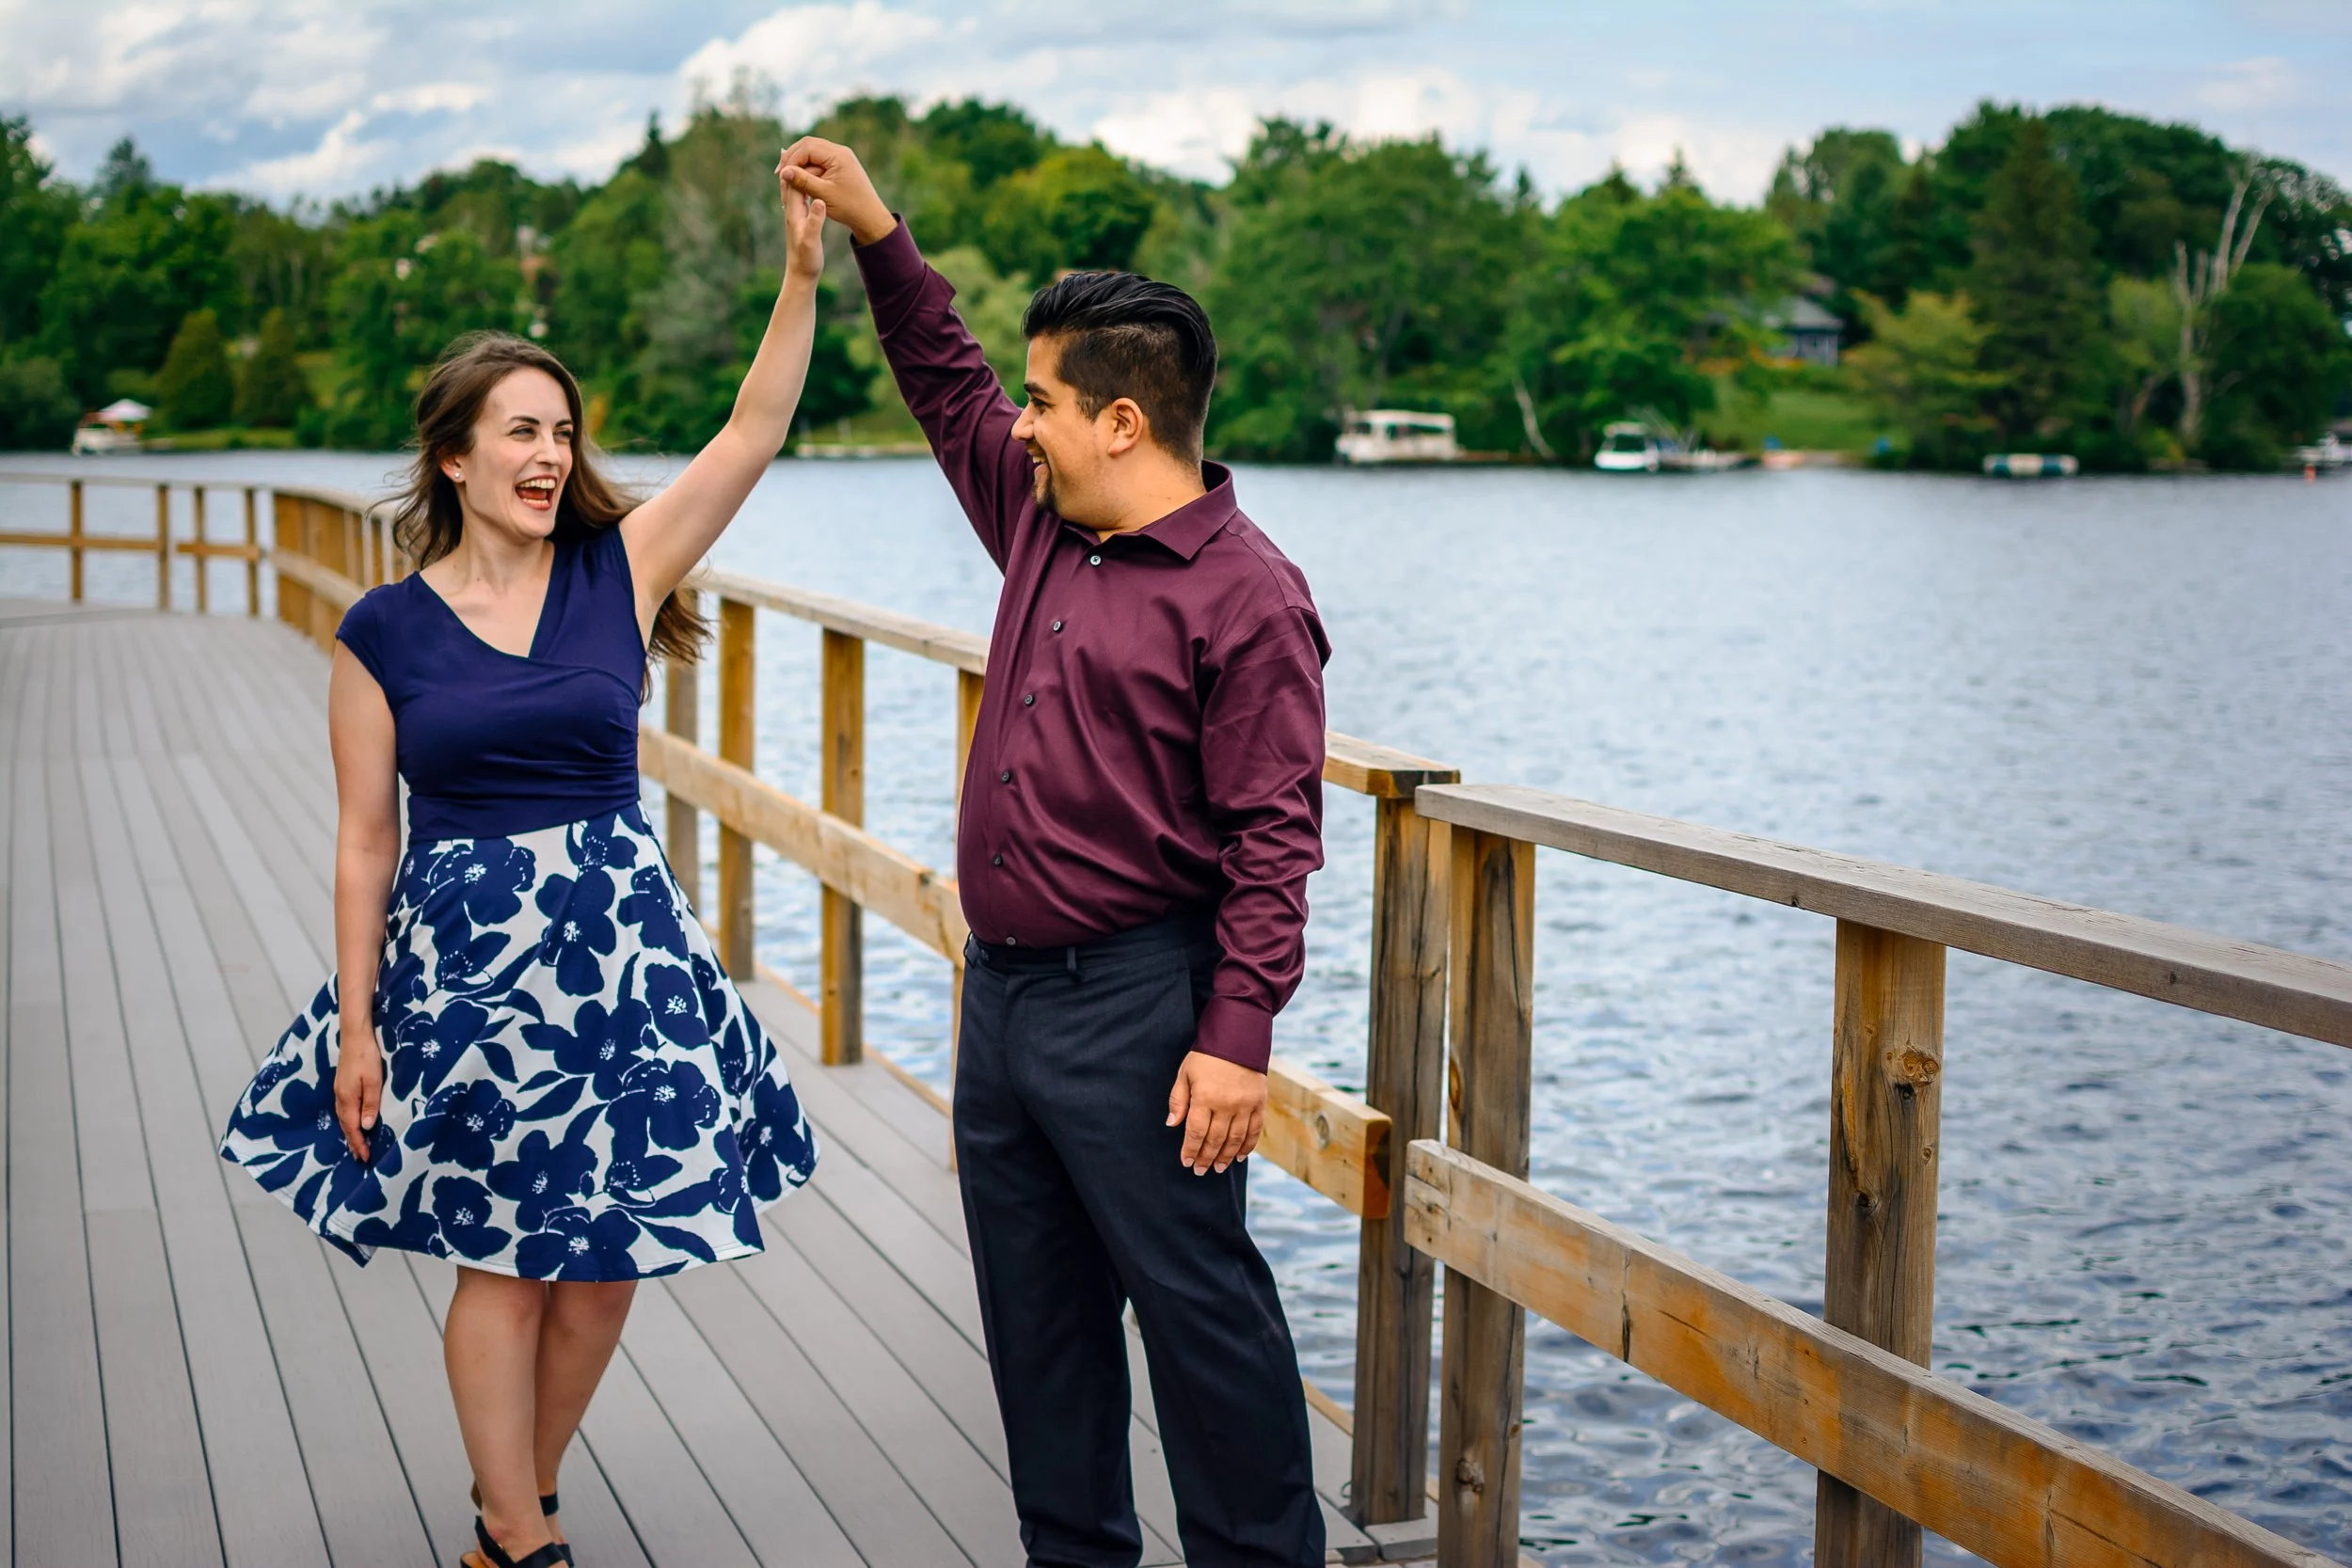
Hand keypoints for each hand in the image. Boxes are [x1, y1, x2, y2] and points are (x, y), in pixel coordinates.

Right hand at [335, 1024, 383, 1162]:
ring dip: (349, 1132)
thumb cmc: (367, 1057)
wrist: (355, 1036)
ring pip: (343, 1118)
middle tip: (360, 1157)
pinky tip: (352, 1121)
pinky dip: (347, 1121)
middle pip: (345, 1125)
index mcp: (348, 1099)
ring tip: (356, 1145)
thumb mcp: (374, 1081)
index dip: (358, 1143)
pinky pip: (343, 1110)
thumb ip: (371, 1104)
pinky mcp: (342, 1085)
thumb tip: (365, 1127)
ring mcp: (339, 1091)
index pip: (352, 1128)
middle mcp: (340, 1098)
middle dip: (352, 1142)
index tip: (364, 1157)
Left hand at [777, 158, 826, 280]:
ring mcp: (795, 214)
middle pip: (791, 180)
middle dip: (796, 164)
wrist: (800, 275)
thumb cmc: (807, 260)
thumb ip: (816, 221)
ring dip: (798, 172)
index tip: (811, 151)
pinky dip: (803, 184)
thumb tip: (820, 201)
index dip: (802, 166)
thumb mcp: (813, 241)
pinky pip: (800, 196)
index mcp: (794, 212)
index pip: (795, 182)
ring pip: (794, 187)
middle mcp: (791, 210)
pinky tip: (807, 180)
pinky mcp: (800, 219)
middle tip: (802, 145)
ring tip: (802, 156)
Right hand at [778, 137, 895, 245]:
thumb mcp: (823, 195)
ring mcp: (840, 157)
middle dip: (792, 158)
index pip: (807, 148)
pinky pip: (818, 161)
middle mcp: (840, 151)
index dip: (791, 159)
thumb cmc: (849, 207)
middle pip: (808, 145)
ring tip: (787, 177)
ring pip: (812, 153)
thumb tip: (784, 172)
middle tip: (780, 173)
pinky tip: (799, 179)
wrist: (870, 216)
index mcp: (838, 155)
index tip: (781, 174)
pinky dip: (807, 169)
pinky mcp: (839, 165)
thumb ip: (803, 181)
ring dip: (799, 163)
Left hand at [1166, 1051, 1266, 1174]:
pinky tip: (1240, 1156)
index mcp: (1205, 1097)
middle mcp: (1226, 1104)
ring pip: (1235, 1139)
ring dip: (1226, 1156)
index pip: (1196, 1132)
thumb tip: (1172, 1124)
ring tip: (1218, 1168)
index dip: (1190, 1150)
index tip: (1186, 1162)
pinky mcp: (1259, 1102)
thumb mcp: (1185, 1073)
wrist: (1238, 1036)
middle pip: (1215, 1139)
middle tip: (1200, 1170)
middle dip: (1206, 1158)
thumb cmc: (1206, 1055)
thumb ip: (1178, 1099)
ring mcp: (1245, 1104)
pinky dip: (1248, 1145)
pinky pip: (1254, 1130)